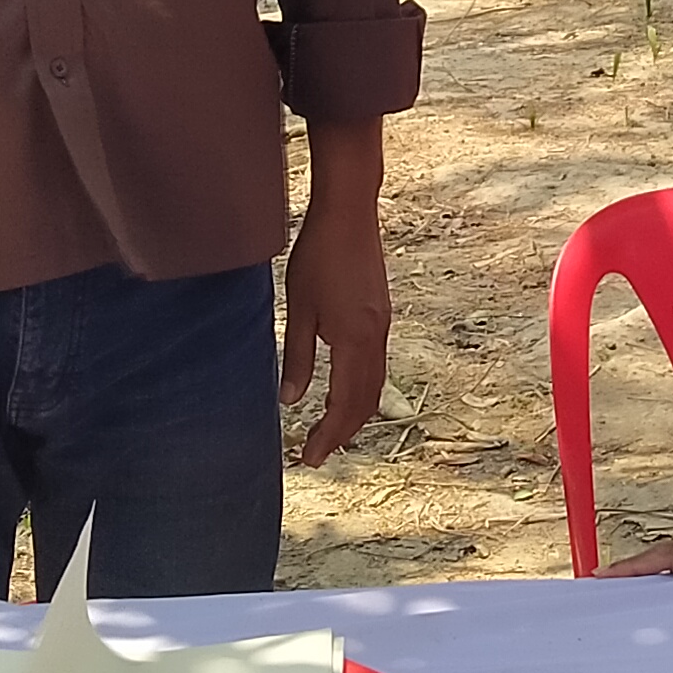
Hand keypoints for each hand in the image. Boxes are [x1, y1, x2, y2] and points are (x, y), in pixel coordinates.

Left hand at [283, 117, 391, 463]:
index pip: (346, 405)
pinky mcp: (380, 314)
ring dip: (353, 412)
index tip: (309, 459)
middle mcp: (376, 338)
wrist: (349, 213)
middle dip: (343, 432)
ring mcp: (382, 325)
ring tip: (328, 429)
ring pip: (375, 384)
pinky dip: (360, 388)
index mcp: (356, 340)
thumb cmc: (319, 256)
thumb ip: (297, 356)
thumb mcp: (300, 308)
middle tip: (316, 453)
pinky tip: (341, 388)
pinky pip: (375, 364)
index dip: (329, 436)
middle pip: (366, 401)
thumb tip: (290, 401)